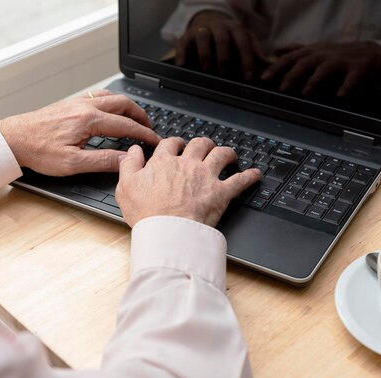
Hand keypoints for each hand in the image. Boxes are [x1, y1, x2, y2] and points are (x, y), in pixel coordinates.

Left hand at [0, 90, 159, 175]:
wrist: (12, 139)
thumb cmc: (38, 151)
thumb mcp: (73, 163)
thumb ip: (102, 160)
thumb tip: (125, 160)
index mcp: (88, 120)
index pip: (126, 125)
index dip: (144, 134)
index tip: (155, 141)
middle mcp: (84, 106)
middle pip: (123, 104)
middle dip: (141, 116)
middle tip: (150, 128)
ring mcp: (77, 102)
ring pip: (111, 97)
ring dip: (127, 107)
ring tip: (135, 118)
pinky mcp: (70, 104)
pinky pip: (98, 97)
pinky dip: (112, 102)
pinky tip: (111, 111)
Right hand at [116, 137, 259, 226]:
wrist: (168, 231)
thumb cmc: (147, 214)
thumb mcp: (125, 187)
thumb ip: (129, 165)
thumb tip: (133, 151)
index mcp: (164, 162)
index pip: (170, 144)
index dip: (174, 143)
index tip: (177, 146)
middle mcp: (187, 164)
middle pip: (199, 144)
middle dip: (203, 143)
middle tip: (205, 147)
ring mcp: (206, 176)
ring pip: (221, 154)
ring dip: (227, 152)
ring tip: (229, 155)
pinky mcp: (221, 192)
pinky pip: (240, 180)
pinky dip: (249, 176)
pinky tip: (255, 174)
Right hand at [176, 10, 266, 79]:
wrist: (208, 21)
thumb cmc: (229, 36)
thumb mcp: (244, 39)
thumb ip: (255, 51)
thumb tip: (268, 65)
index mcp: (235, 28)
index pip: (243, 42)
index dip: (246, 60)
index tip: (248, 76)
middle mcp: (219, 26)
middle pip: (223, 39)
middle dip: (225, 58)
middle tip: (225, 75)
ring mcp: (202, 30)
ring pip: (203, 37)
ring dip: (205, 54)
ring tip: (207, 69)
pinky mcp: (187, 36)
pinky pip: (183, 43)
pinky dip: (182, 54)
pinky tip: (183, 65)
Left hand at [261, 41, 380, 96]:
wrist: (370, 53)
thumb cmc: (338, 54)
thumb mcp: (316, 49)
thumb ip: (296, 50)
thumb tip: (275, 50)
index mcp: (313, 52)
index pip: (290, 58)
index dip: (276, 67)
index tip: (263, 79)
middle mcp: (325, 55)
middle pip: (305, 62)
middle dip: (292, 74)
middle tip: (281, 88)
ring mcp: (342, 61)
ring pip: (326, 68)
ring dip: (315, 79)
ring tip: (306, 91)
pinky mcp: (358, 69)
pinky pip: (352, 78)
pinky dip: (346, 87)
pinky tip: (340, 96)